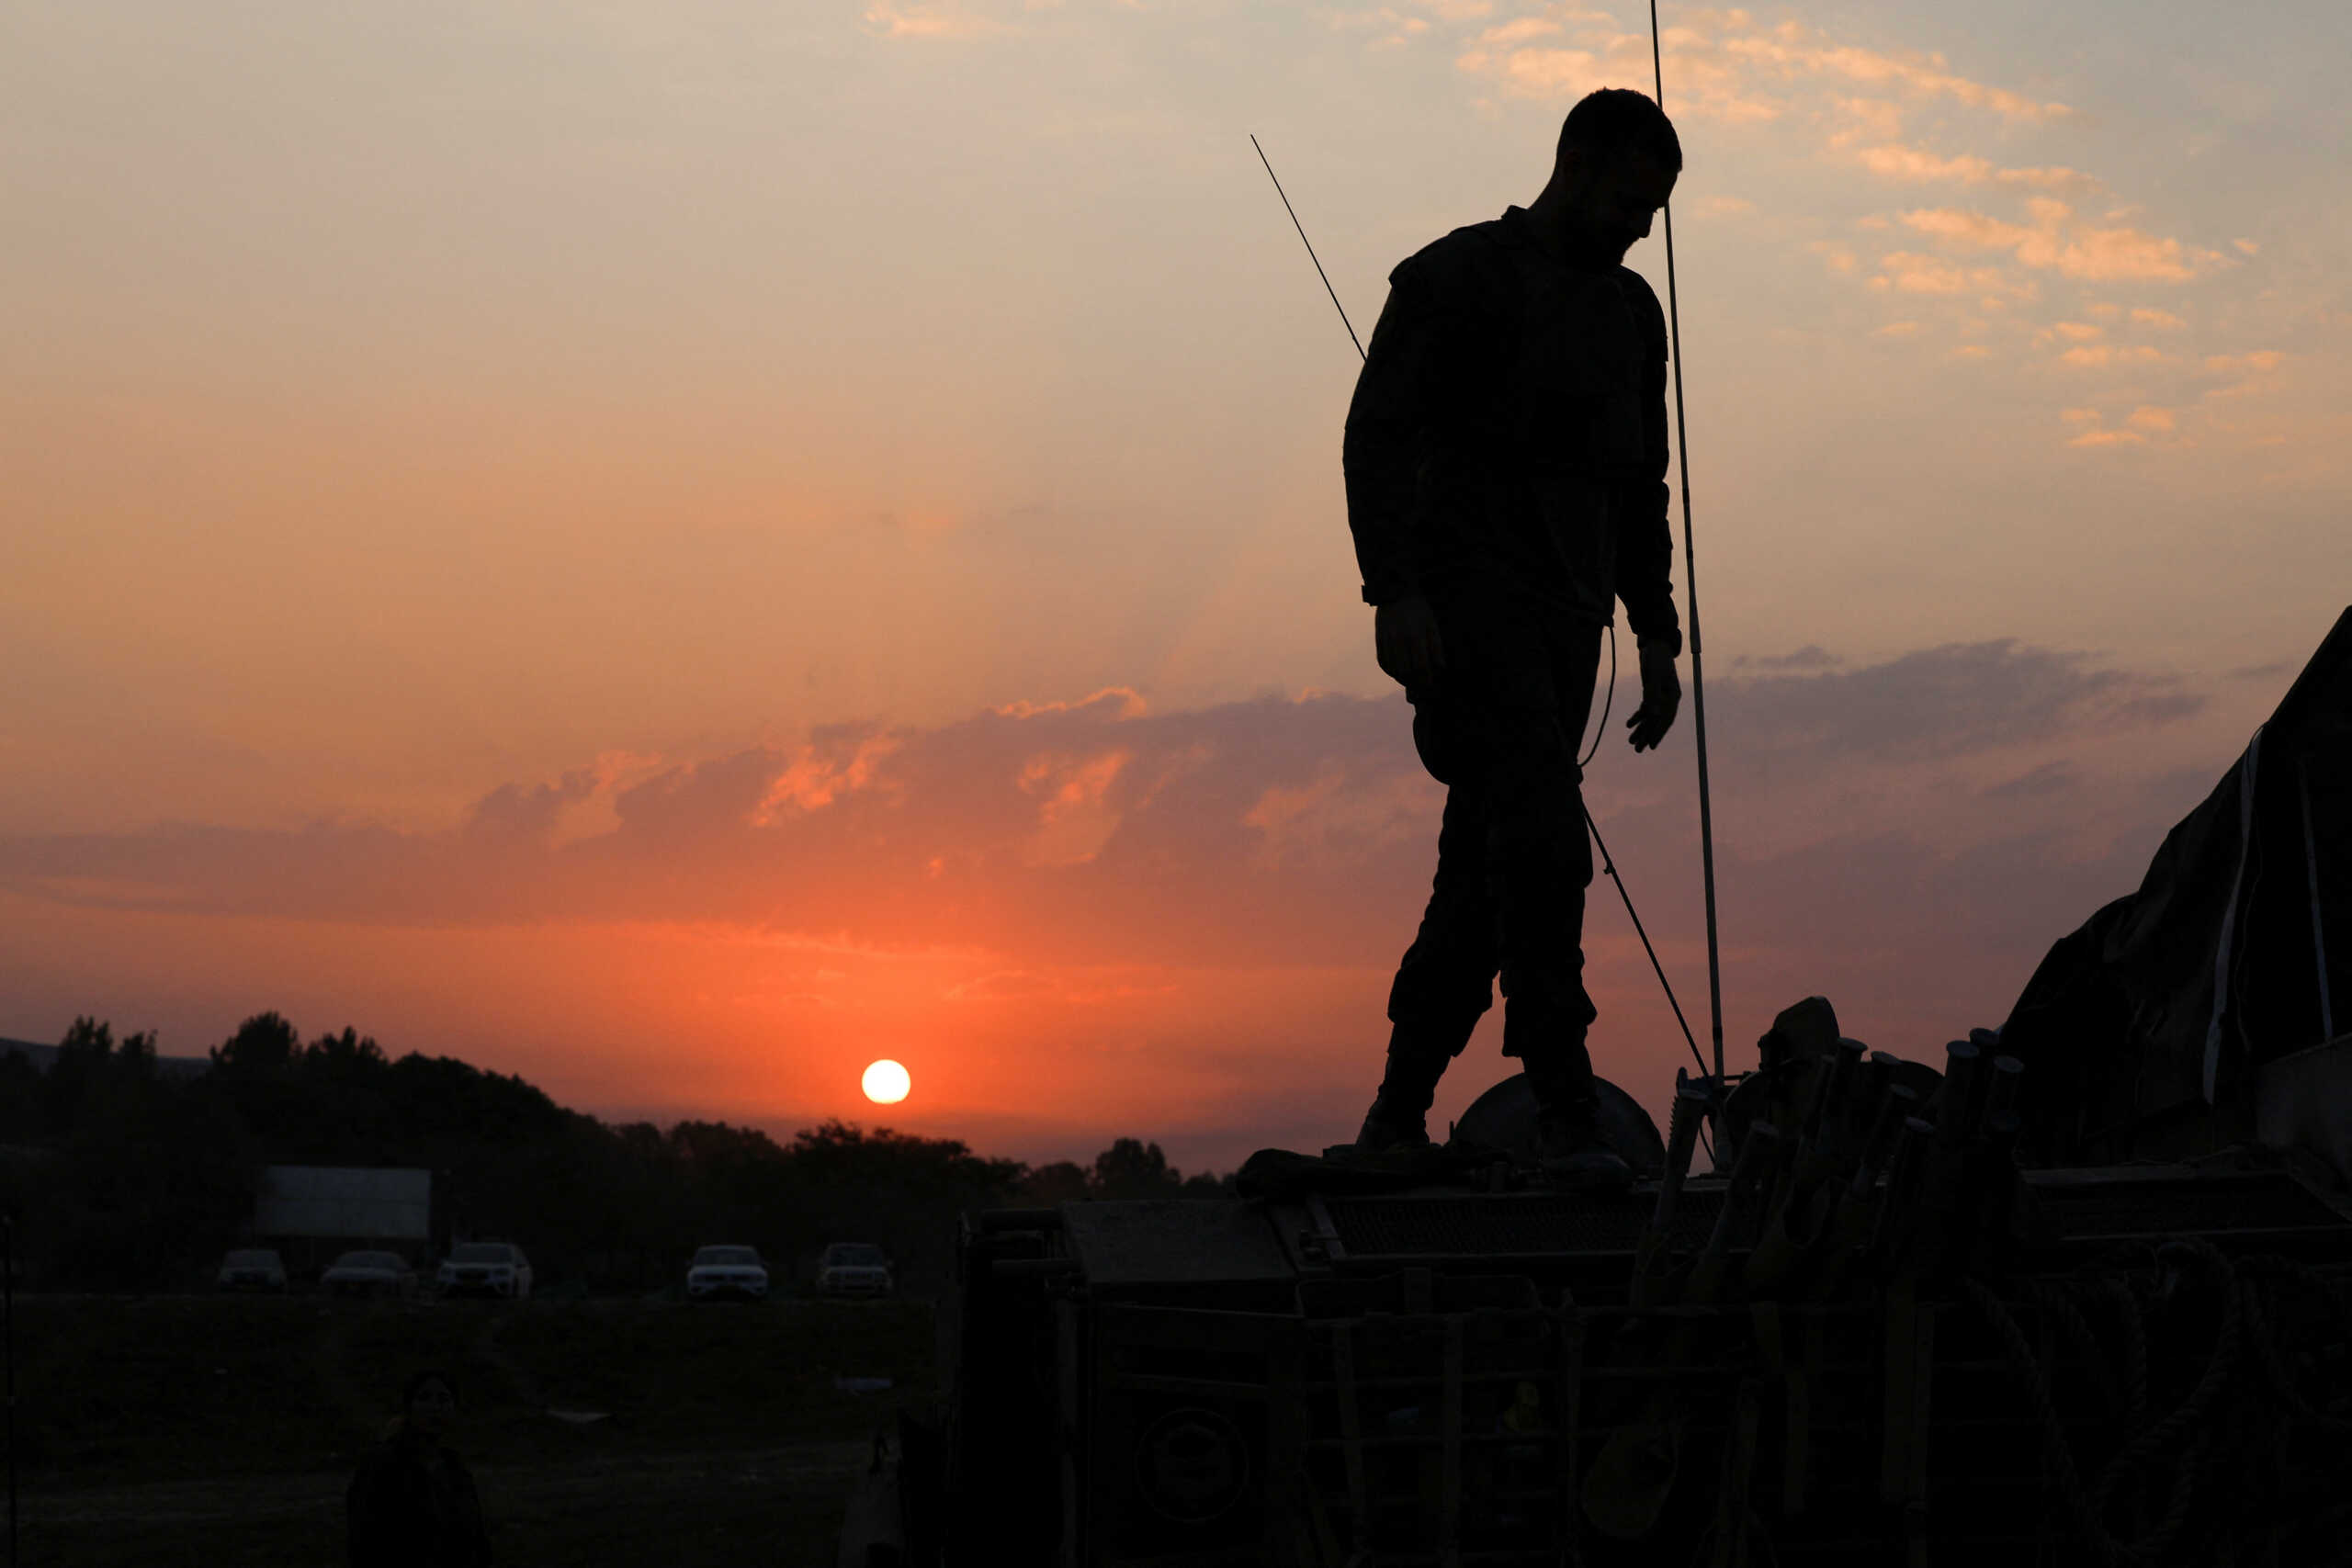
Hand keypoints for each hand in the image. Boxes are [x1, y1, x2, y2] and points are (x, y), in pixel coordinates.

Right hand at [1374, 595, 1445, 689]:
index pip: (1420, 666)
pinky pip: (1383, 662)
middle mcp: (1399, 639)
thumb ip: (1437, 646)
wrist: (1396, 592)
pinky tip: (1398, 673)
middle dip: (1414, 683)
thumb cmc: (1419, 609)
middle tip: (1421, 688)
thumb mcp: (1431, 624)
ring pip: (1393, 669)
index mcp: (1414, 635)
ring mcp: (1386, 639)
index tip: (1431, 685)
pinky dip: (1390, 672)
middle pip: (1405, 671)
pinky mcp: (1378, 639)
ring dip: (1402, 679)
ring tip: (1411, 682)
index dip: (1425, 679)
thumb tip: (1441, 667)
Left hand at [1626, 637, 1679, 751]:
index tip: (1652, 746)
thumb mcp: (1654, 676)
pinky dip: (1637, 717)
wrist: (1654, 644)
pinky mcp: (1651, 692)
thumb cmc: (1656, 658)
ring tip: (1631, 742)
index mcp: (1673, 696)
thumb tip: (1653, 715)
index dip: (1659, 733)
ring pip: (1650, 716)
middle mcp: (1668, 698)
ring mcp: (1659, 695)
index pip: (1666, 719)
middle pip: (1658, 721)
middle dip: (1648, 735)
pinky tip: (1629, 725)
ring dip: (1641, 729)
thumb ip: (1653, 695)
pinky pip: (1645, 708)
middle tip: (1638, 750)